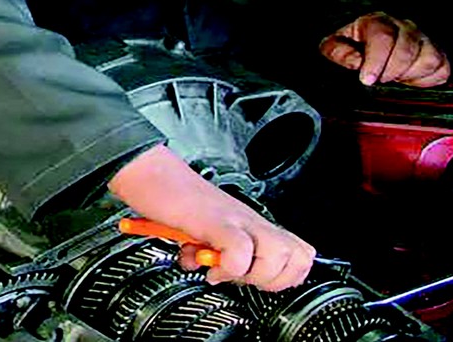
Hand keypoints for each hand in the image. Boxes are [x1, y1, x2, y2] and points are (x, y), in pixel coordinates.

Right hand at [109, 145, 314, 291]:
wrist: (151, 174)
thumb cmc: (175, 200)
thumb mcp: (206, 233)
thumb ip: (218, 253)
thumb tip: (219, 275)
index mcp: (253, 225)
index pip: (300, 255)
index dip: (282, 277)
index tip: (251, 278)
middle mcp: (250, 221)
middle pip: (298, 258)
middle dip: (269, 280)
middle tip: (239, 274)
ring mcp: (237, 219)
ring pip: (278, 255)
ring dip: (248, 272)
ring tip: (219, 265)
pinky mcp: (217, 221)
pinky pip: (240, 251)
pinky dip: (226, 266)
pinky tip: (204, 259)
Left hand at [319, 12, 449, 86]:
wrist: (371, 49)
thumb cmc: (353, 48)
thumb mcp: (335, 47)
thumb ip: (338, 52)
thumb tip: (356, 61)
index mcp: (377, 21)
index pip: (383, 36)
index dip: (376, 60)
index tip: (367, 79)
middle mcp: (404, 27)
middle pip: (407, 48)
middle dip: (392, 71)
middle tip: (380, 81)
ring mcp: (423, 40)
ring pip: (429, 58)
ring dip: (410, 75)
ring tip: (394, 79)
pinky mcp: (438, 55)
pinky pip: (442, 69)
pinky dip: (427, 81)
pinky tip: (410, 81)